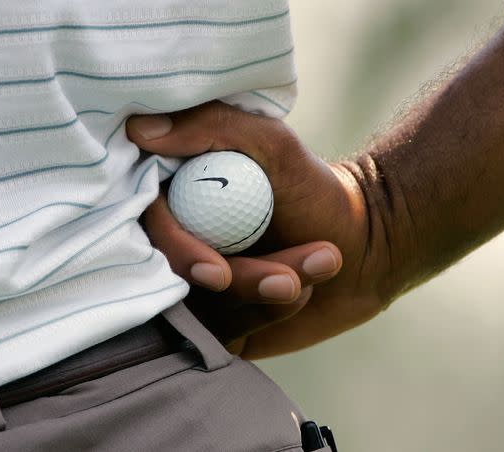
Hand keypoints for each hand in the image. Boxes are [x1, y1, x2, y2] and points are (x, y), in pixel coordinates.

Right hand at [127, 102, 391, 358]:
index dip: (179, 254)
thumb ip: (211, 126)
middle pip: (175, 279)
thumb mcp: (273, 145)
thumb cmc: (315, 189)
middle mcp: (175, 240)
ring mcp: (192, 286)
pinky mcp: (216, 323)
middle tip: (289, 283)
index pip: (149, 229)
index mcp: (173, 195)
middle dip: (240, 282)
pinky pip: (224, 335)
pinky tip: (309, 286)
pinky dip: (268, 313)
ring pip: (203, 311)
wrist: (363, 245)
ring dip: (264, 292)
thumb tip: (140, 130)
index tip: (218, 273)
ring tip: (323, 262)